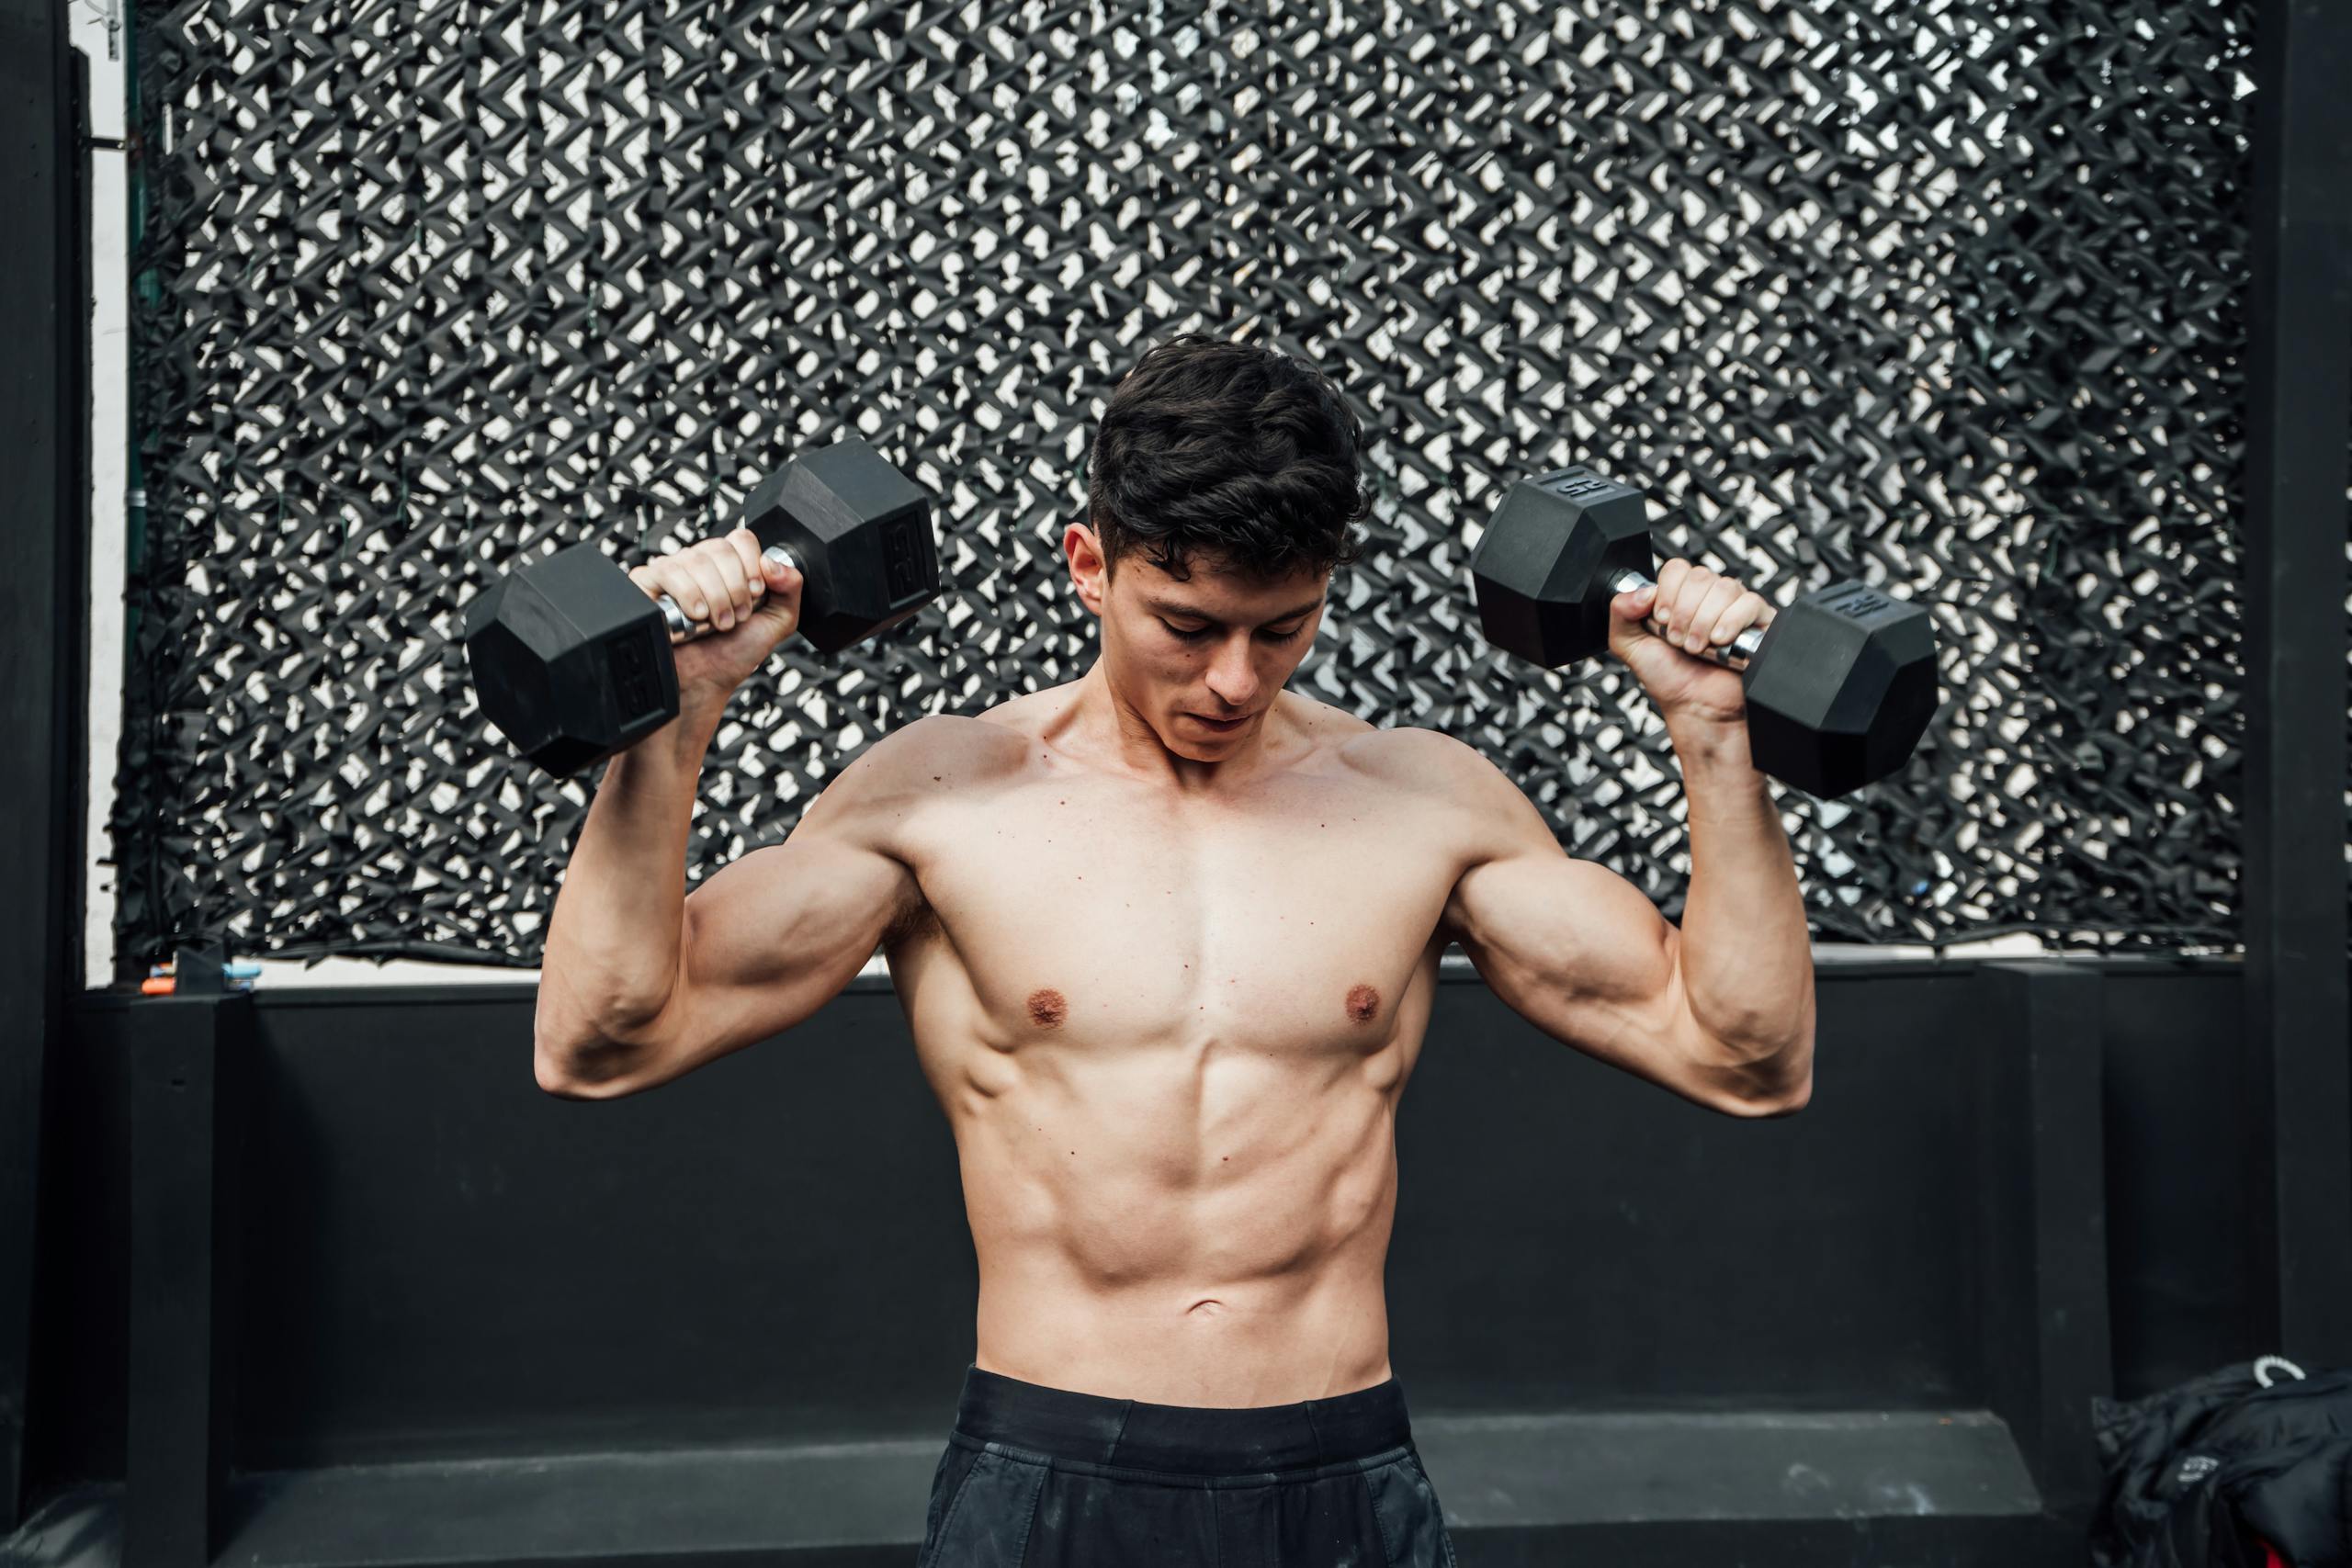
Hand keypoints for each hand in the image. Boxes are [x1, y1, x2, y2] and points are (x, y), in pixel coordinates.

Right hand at [625, 527, 803, 708]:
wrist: (705, 683)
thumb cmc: (733, 654)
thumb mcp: (776, 622)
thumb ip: (789, 588)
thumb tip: (772, 561)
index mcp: (729, 566)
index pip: (741, 540)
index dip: (751, 566)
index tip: (755, 595)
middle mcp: (700, 564)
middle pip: (719, 548)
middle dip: (735, 588)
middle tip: (735, 617)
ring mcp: (673, 572)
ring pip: (696, 560)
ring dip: (714, 598)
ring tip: (716, 623)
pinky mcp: (647, 583)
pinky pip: (666, 571)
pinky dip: (688, 595)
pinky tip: (695, 616)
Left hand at [1605, 558, 1773, 728]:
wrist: (1697, 708)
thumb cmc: (1669, 679)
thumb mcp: (1630, 645)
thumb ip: (1621, 612)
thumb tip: (1643, 590)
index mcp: (1680, 596)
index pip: (1677, 569)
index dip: (1668, 593)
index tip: (1662, 620)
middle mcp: (1708, 597)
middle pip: (1700, 577)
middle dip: (1684, 613)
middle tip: (1679, 641)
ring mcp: (1734, 607)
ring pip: (1724, 588)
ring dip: (1704, 622)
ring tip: (1698, 648)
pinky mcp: (1758, 621)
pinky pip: (1749, 603)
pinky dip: (1731, 623)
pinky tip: (1720, 643)